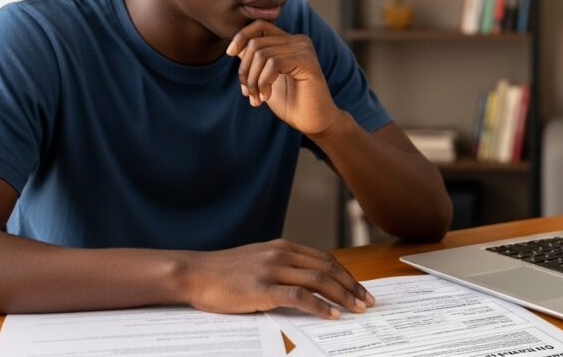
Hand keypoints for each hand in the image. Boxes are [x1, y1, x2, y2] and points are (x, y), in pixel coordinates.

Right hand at [180, 239, 375, 317]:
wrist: (194, 273)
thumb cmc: (223, 272)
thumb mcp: (258, 260)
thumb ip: (282, 266)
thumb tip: (307, 283)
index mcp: (283, 246)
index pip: (325, 258)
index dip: (346, 274)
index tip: (360, 289)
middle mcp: (281, 254)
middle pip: (328, 268)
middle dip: (352, 286)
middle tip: (367, 301)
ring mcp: (272, 270)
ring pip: (319, 280)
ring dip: (343, 296)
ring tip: (357, 310)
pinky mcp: (263, 288)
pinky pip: (300, 296)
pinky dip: (320, 306)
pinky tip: (331, 315)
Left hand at [226, 20, 340, 134]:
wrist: (312, 121)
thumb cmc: (290, 102)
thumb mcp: (265, 78)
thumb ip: (254, 61)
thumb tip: (234, 48)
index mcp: (288, 41)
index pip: (259, 26)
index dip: (241, 37)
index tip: (230, 54)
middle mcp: (298, 40)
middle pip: (256, 43)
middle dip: (245, 70)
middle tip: (248, 92)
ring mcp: (304, 49)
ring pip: (262, 55)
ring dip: (253, 81)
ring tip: (257, 98)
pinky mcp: (307, 61)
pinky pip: (274, 64)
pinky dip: (264, 82)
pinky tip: (266, 96)